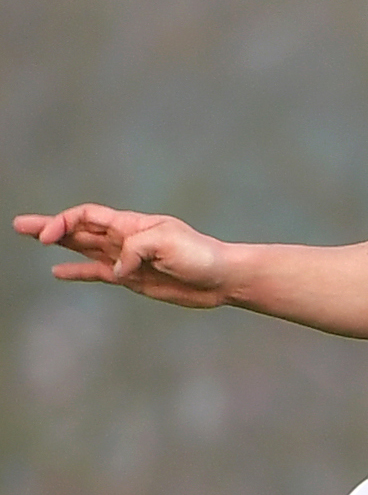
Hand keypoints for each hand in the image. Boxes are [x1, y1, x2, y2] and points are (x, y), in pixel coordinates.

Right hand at [16, 205, 232, 307]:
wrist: (220, 277)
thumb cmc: (200, 255)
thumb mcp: (167, 243)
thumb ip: (134, 250)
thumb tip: (114, 270)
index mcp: (131, 224)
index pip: (87, 216)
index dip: (64, 222)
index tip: (48, 238)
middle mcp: (125, 238)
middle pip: (79, 229)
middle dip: (49, 227)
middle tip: (19, 225)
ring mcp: (126, 258)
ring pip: (83, 248)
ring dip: (58, 244)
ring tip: (32, 239)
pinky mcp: (132, 278)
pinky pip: (97, 272)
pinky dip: (77, 272)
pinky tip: (58, 272)